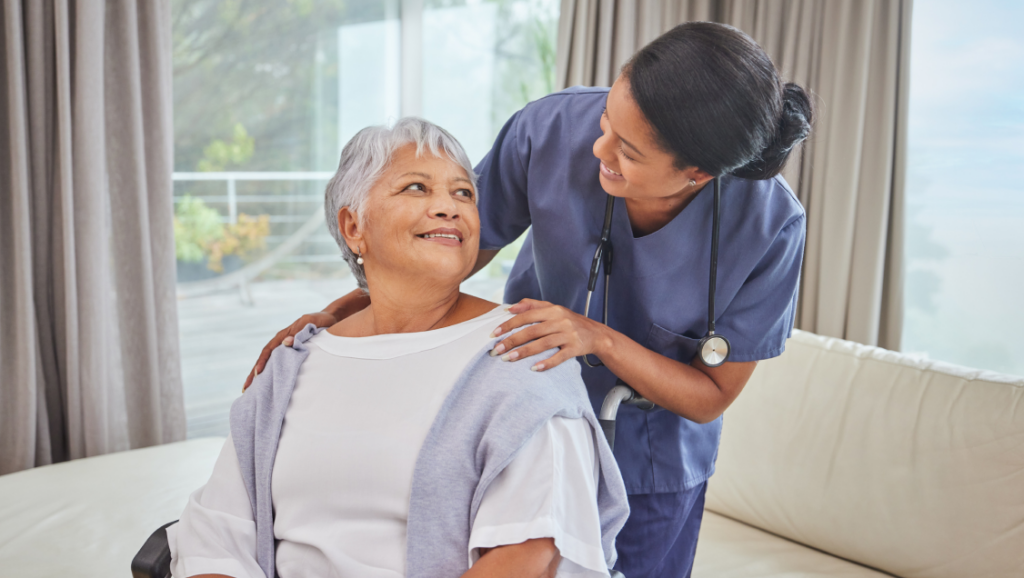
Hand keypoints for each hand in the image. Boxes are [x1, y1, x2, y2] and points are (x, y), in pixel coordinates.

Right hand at [243, 311, 336, 390]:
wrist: (331, 318)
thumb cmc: (320, 320)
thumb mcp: (310, 322)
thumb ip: (299, 331)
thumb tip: (286, 342)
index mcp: (284, 334)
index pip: (268, 350)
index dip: (262, 362)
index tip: (257, 374)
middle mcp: (282, 341)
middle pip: (265, 359)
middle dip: (254, 374)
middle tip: (246, 389)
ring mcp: (286, 348)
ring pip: (271, 363)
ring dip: (261, 376)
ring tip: (251, 391)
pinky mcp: (293, 353)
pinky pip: (280, 364)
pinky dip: (273, 374)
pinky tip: (270, 385)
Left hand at [489, 299, 609, 371]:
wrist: (597, 334)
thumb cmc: (570, 322)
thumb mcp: (554, 309)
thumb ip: (532, 305)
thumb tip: (510, 308)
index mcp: (553, 310)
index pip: (527, 315)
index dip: (509, 324)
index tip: (495, 333)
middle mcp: (560, 321)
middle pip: (532, 331)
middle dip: (512, 341)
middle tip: (497, 350)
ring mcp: (568, 335)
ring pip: (543, 344)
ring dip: (524, 352)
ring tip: (508, 359)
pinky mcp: (575, 348)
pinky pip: (559, 357)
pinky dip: (546, 363)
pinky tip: (534, 368)